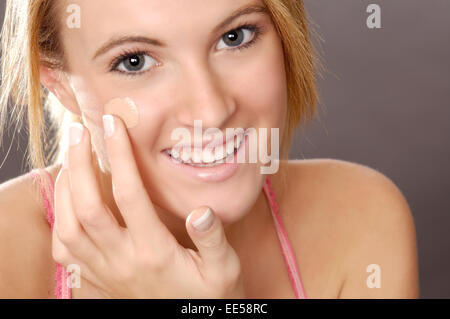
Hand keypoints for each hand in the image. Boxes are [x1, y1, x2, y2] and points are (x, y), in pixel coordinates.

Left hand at [52, 115, 245, 297]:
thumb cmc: (209, 295)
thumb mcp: (225, 269)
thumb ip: (213, 240)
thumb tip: (201, 210)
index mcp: (155, 253)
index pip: (130, 196)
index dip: (120, 155)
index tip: (114, 124)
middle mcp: (123, 261)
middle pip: (87, 208)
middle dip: (79, 163)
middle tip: (79, 130)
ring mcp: (106, 272)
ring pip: (69, 228)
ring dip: (65, 189)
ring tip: (71, 158)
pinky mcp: (98, 280)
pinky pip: (66, 251)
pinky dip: (60, 220)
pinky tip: (69, 200)